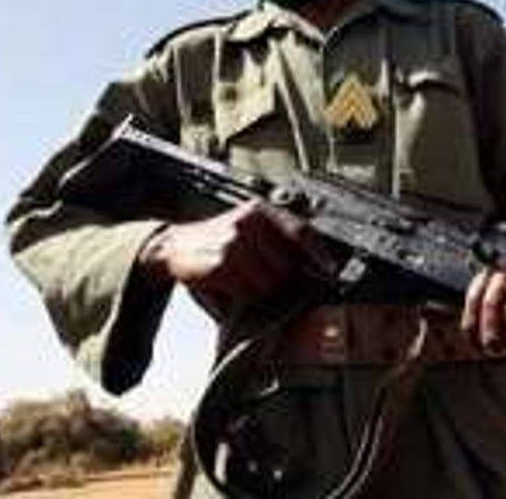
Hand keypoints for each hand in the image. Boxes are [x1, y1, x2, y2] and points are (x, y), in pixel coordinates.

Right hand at [137, 200, 331, 302]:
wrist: (174, 245)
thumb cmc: (217, 242)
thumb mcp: (248, 229)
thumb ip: (276, 241)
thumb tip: (311, 267)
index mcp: (261, 211)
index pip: (301, 230)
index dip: (318, 252)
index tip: (331, 269)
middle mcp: (251, 222)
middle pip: (288, 265)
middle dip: (279, 278)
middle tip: (257, 276)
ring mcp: (237, 241)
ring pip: (270, 282)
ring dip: (258, 289)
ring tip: (240, 278)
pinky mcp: (224, 262)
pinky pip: (249, 290)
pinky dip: (242, 294)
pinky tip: (227, 283)